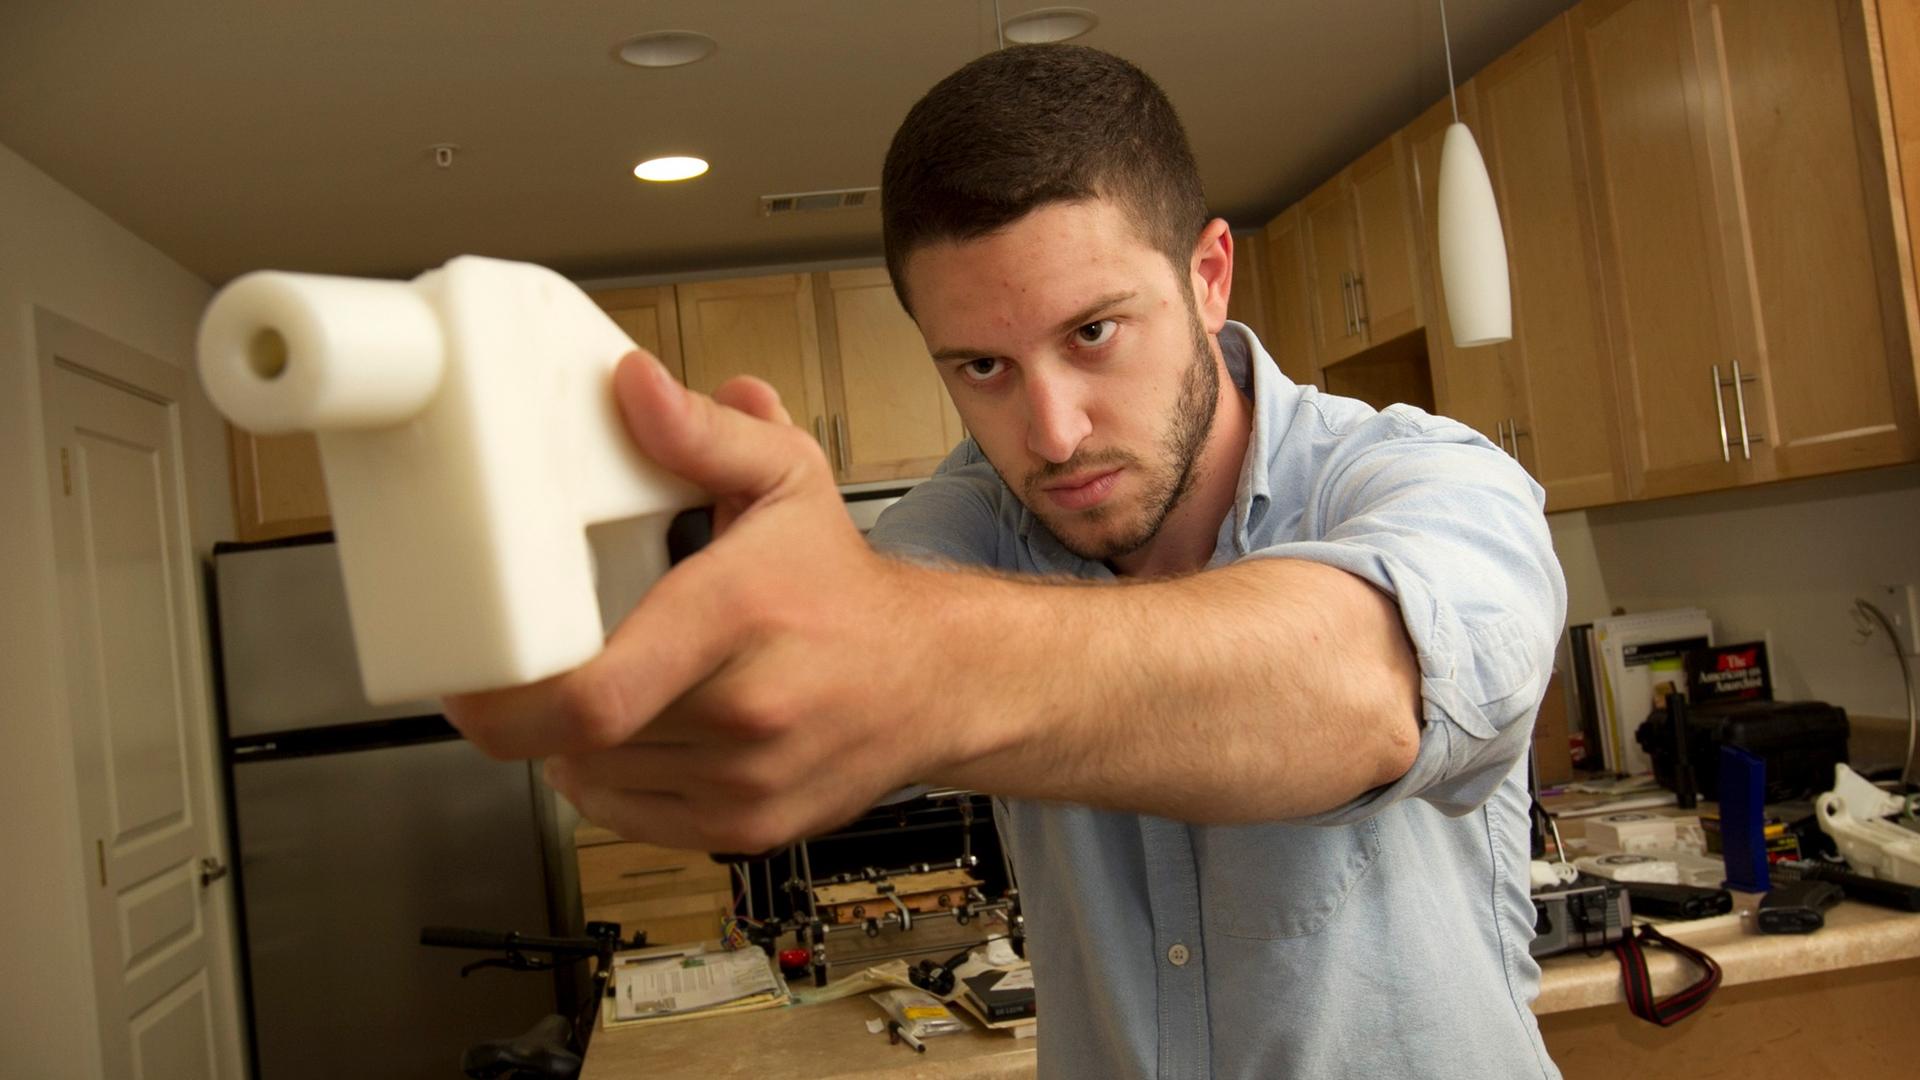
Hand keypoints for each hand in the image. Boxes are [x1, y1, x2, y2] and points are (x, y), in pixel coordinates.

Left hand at [444, 351, 954, 851]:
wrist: (935, 679)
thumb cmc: (847, 589)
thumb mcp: (785, 482)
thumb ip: (701, 433)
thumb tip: (634, 387)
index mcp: (739, 617)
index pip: (596, 695)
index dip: (507, 702)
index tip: (468, 681)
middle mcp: (746, 710)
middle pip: (582, 735)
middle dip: (542, 700)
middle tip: (534, 661)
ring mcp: (746, 783)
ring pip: (595, 779)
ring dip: (577, 738)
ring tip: (615, 680)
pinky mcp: (745, 830)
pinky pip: (628, 816)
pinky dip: (612, 777)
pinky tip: (643, 728)